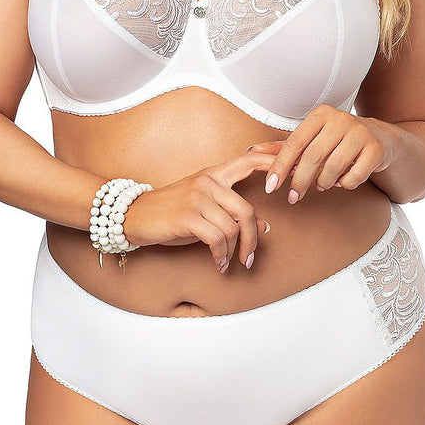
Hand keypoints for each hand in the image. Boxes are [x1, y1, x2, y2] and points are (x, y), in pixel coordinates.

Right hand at [122, 151, 275, 271]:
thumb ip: (232, 212)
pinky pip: (218, 239)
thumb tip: (265, 225)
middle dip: (252, 240)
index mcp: (214, 173)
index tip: (291, 179)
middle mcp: (208, 181)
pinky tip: (218, 263)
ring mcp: (198, 197)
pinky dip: (221, 256)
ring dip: (235, 252)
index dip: (275, 164)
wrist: (134, 215)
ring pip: (233, 228)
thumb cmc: (171, 212)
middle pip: (247, 210)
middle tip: (249, 258)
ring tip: (230, 263)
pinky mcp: (188, 216)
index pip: (251, 160)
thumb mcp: (204, 208)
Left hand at [246, 106, 400, 202]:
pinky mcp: (376, 149)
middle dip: (300, 181)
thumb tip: (250, 152)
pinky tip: (342, 181)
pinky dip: (345, 184)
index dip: (280, 166)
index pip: (294, 143)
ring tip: (321, 185)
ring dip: (323, 183)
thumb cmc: (336, 140)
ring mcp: (360, 132)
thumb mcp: (310, 139)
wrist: (379, 138)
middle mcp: (340, 119)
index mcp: (320, 114)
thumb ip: (282, 147)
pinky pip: (354, 176)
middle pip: (313, 157)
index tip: (270, 186)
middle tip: (293, 197)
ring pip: (333, 168)